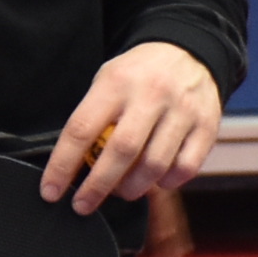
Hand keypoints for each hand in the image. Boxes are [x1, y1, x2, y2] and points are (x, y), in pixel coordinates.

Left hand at [48, 40, 223, 208]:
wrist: (188, 51)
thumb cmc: (138, 74)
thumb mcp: (108, 80)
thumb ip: (93, 117)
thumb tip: (74, 167)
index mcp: (116, 82)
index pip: (82, 129)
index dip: (62, 165)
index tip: (50, 191)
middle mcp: (150, 94)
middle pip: (121, 151)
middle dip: (97, 186)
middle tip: (83, 205)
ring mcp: (182, 110)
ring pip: (154, 165)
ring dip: (132, 189)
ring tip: (121, 191)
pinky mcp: (206, 125)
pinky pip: (185, 168)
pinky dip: (167, 182)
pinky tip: (156, 180)